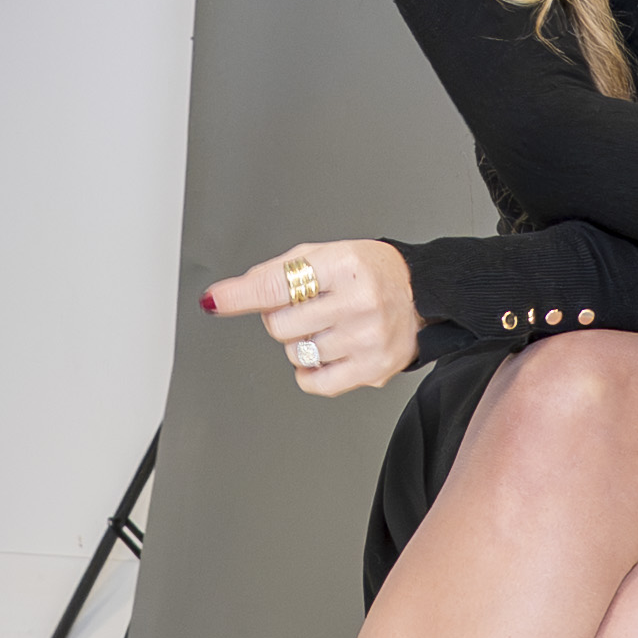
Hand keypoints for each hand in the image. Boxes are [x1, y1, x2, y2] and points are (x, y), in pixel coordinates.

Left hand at [204, 240, 419, 397]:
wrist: (422, 294)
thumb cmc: (368, 273)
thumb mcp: (324, 255)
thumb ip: (275, 273)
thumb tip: (224, 296)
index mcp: (345, 266)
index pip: (278, 285)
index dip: (240, 295)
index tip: (216, 301)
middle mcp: (359, 302)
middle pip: (280, 325)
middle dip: (283, 318)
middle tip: (310, 307)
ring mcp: (368, 339)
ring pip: (295, 353)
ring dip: (301, 342)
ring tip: (330, 326)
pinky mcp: (373, 369)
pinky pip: (314, 382)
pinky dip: (309, 371)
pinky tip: (328, 352)